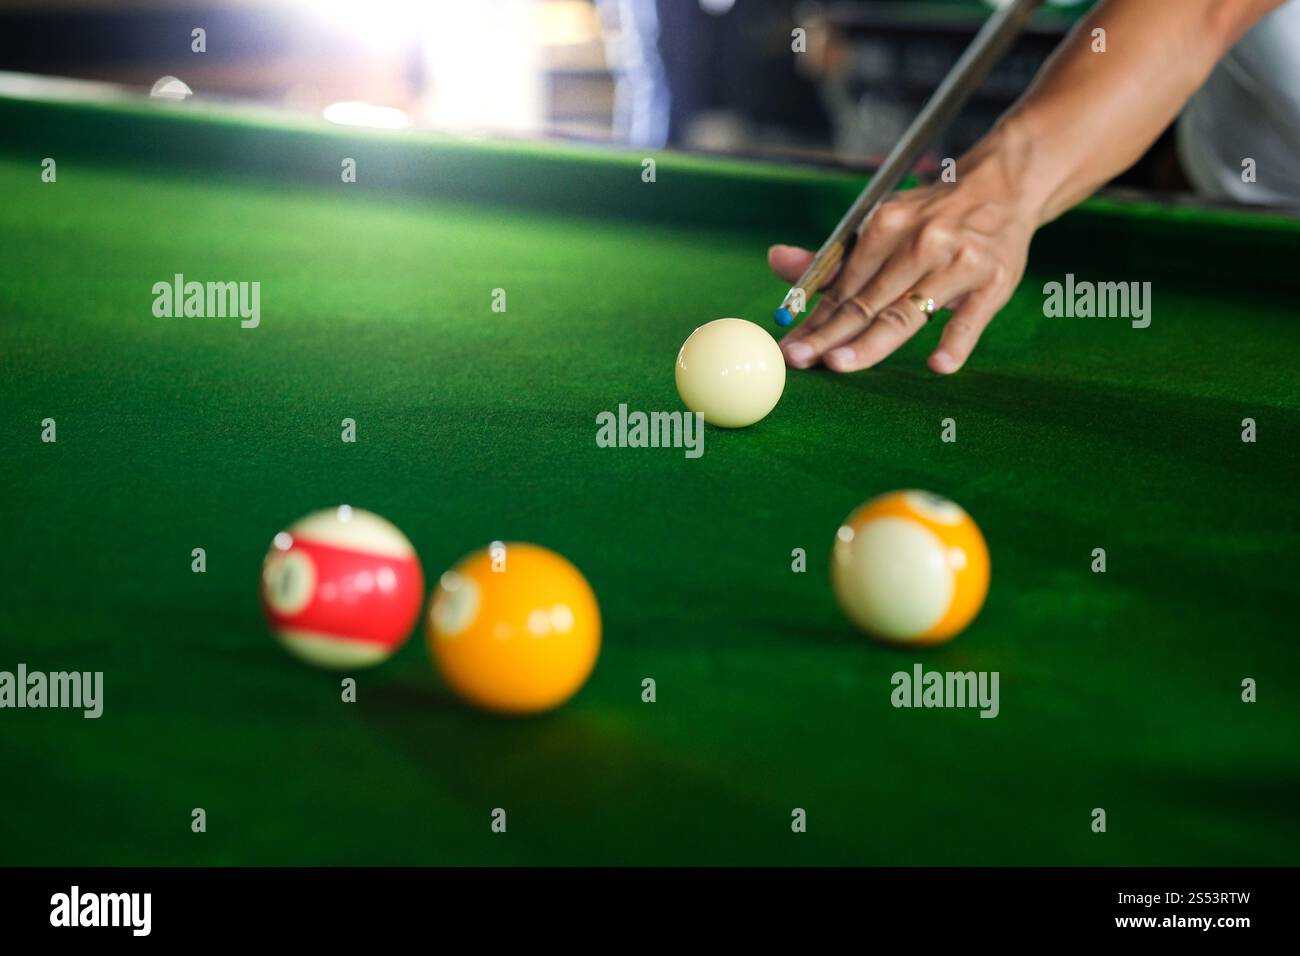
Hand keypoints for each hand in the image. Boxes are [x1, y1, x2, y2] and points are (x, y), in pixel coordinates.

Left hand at [770, 140, 1037, 373]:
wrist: (1005, 188)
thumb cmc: (933, 218)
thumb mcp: (884, 224)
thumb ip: (833, 256)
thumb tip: (775, 261)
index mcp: (887, 224)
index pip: (843, 284)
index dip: (813, 319)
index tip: (788, 347)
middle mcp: (920, 241)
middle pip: (868, 300)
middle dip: (829, 334)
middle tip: (799, 360)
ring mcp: (958, 261)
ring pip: (908, 311)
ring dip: (873, 341)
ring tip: (840, 364)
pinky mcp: (994, 281)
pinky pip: (971, 318)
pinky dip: (956, 341)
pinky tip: (938, 365)